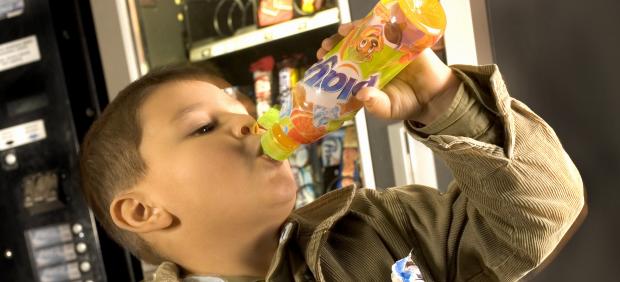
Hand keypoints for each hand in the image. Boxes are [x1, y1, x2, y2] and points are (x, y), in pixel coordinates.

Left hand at [317, 22, 460, 124]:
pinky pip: (392, 28)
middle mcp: (374, 59)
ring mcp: (389, 49)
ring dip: (352, 30)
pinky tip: (368, 24)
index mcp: (365, 74)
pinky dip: (380, 23)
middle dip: (336, 42)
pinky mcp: (405, 42)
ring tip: (342, 31)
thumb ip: (375, 104)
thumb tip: (362, 95)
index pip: (343, 62)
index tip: (321, 58)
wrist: (435, 100)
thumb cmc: (408, 104)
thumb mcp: (387, 109)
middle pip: (350, 45)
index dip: (331, 59)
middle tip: (326, 46)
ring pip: (367, 33)